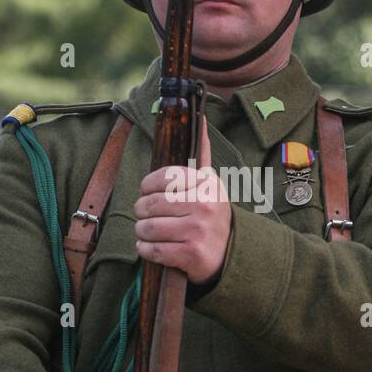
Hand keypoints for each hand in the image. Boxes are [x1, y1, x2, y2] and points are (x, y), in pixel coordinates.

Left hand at [133, 115, 230, 284]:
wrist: (229, 253)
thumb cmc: (211, 214)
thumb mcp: (210, 183)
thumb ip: (201, 154)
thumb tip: (199, 117)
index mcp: (206, 184)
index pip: (164, 177)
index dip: (147, 186)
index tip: (147, 191)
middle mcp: (204, 205)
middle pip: (150, 204)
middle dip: (141, 211)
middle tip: (145, 215)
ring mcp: (198, 230)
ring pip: (147, 227)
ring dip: (141, 232)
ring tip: (148, 231)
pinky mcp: (191, 254)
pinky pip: (152, 250)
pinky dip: (145, 250)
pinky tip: (152, 247)